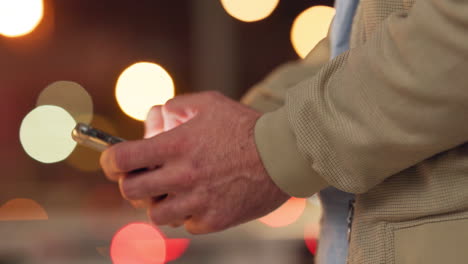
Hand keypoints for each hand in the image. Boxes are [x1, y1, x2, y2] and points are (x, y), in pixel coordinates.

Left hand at [100, 91, 289, 233]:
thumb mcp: (210, 103)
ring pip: (155, 215)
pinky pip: (185, 224)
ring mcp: (197, 201)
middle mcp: (182, 175)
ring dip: (159, 202)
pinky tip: (201, 199)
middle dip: (131, 184)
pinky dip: (187, 214)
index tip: (113, 162)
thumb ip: (177, 105)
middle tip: (144, 177)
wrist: (282, 156)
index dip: (109, 162)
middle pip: (130, 192)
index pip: (121, 160)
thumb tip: (156, 115)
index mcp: (176, 145)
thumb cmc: (245, 126)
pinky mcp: (213, 220)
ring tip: (175, 190)